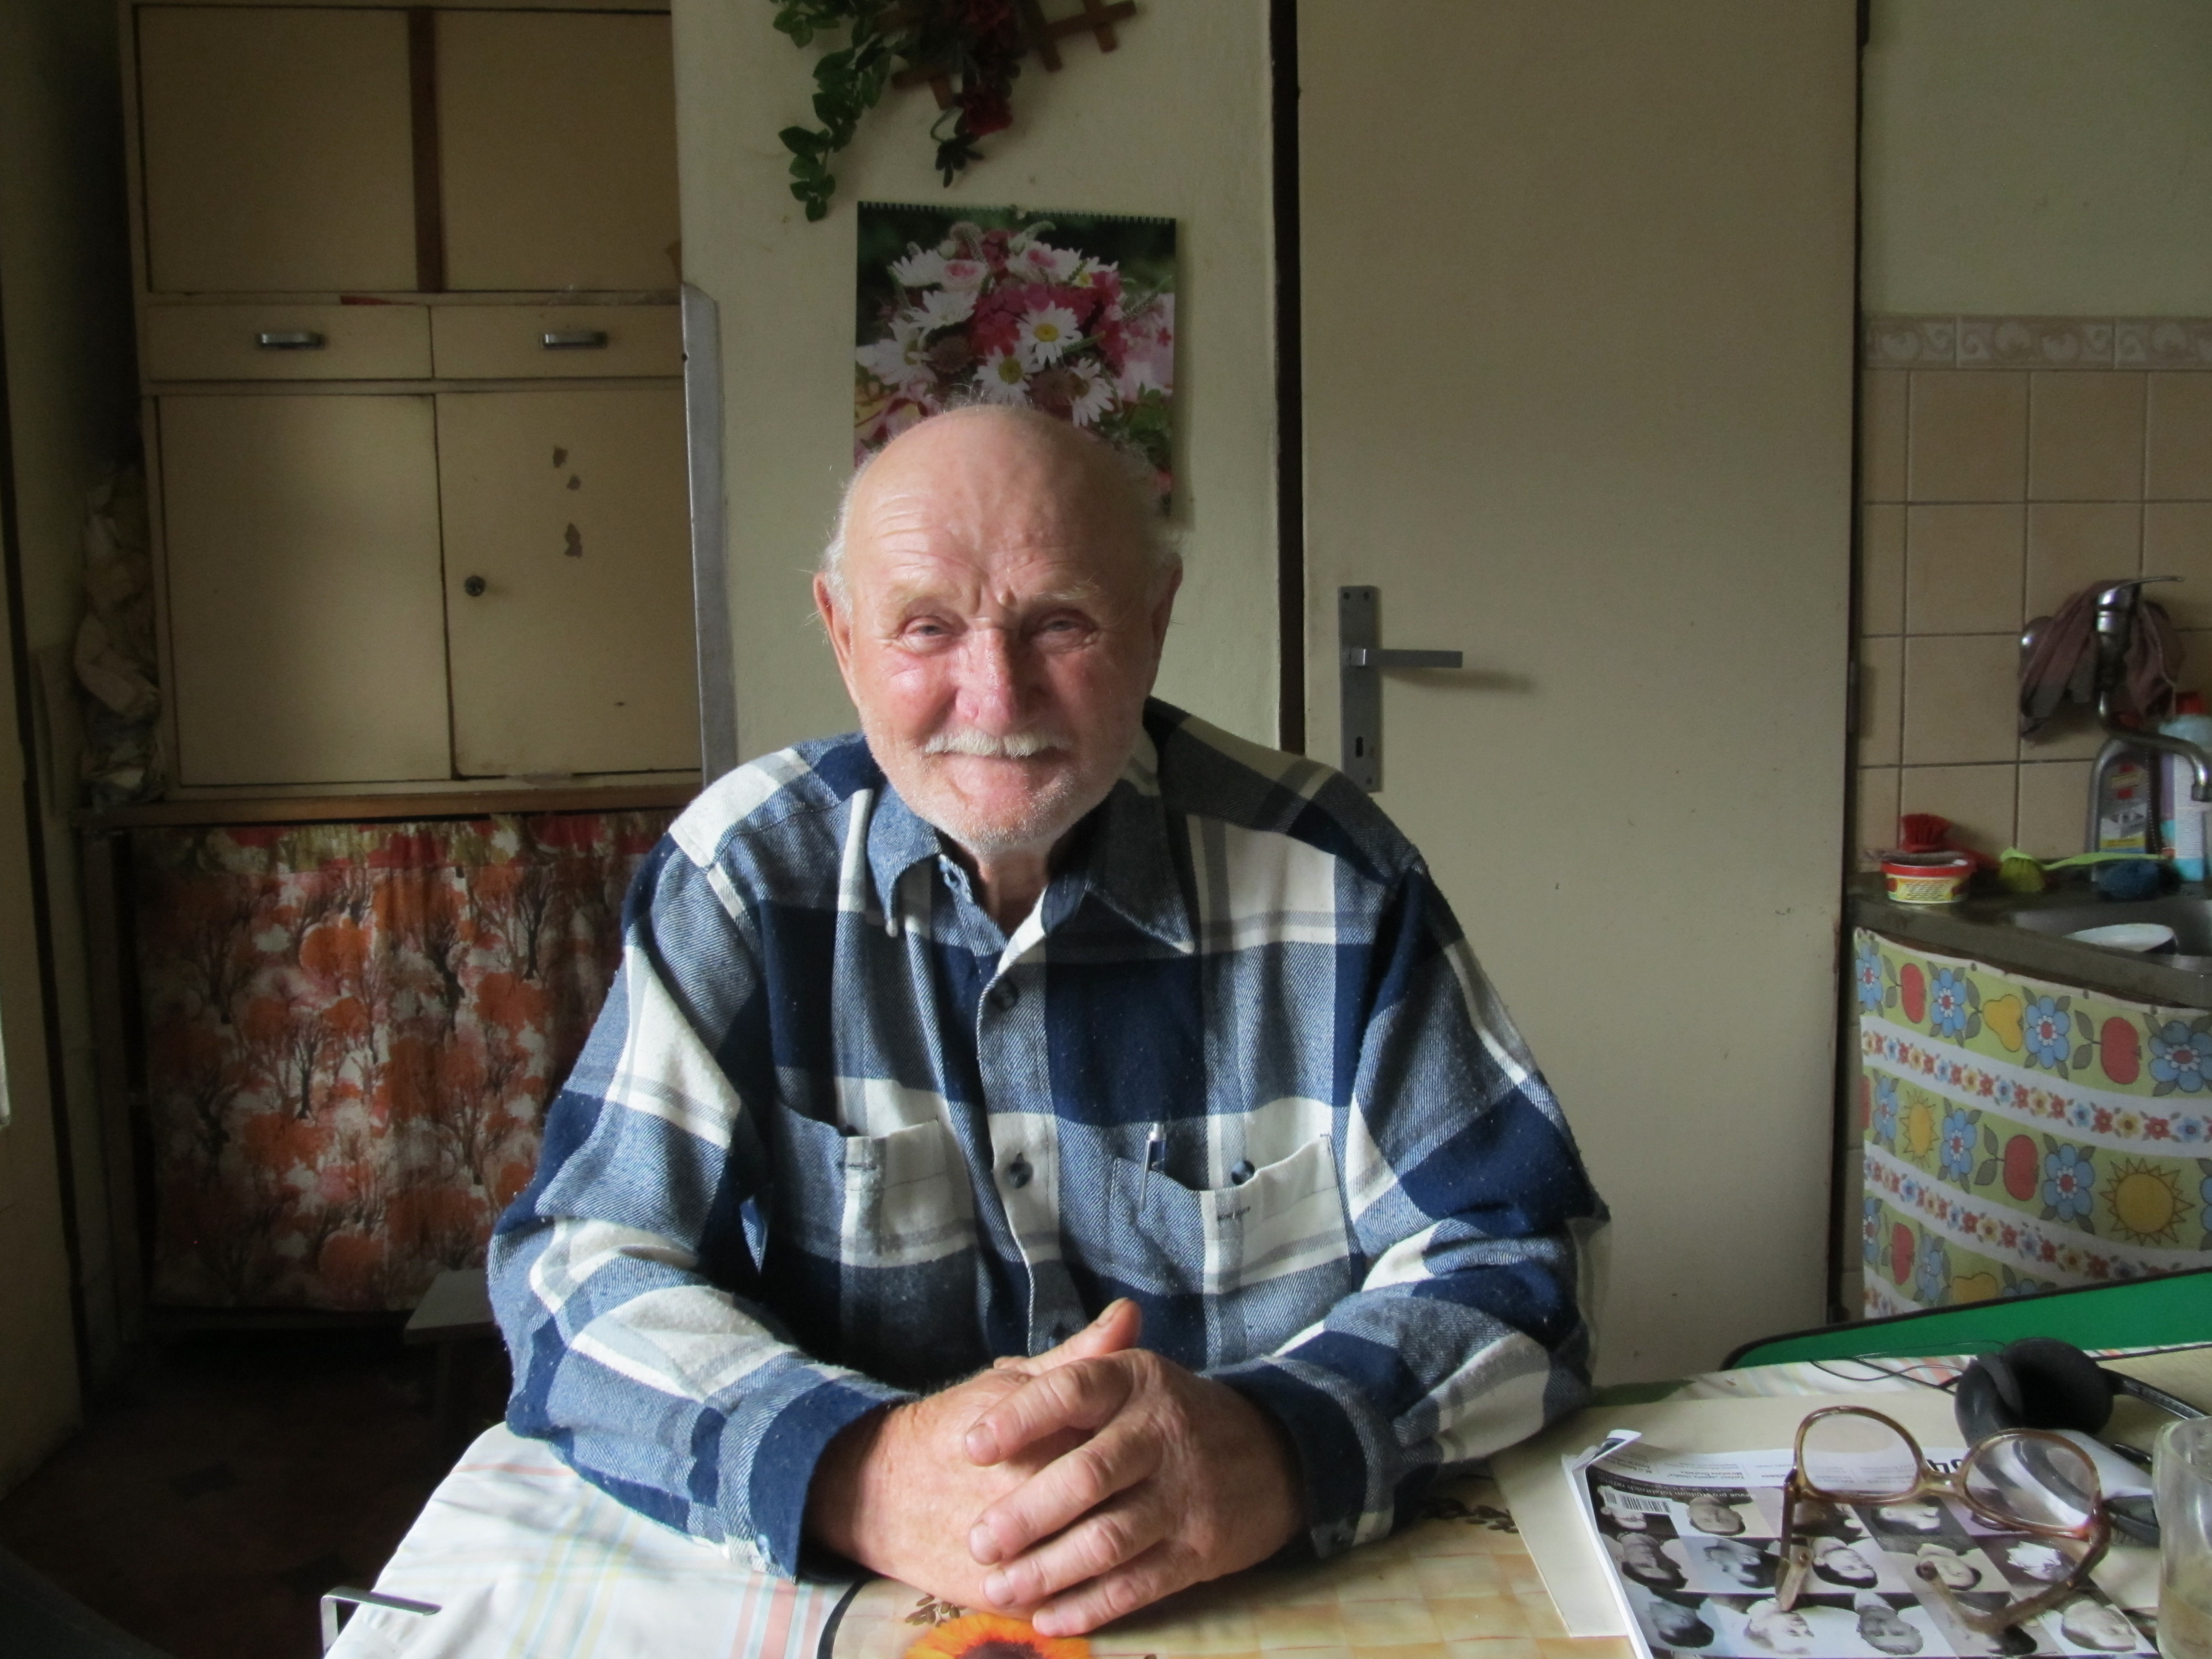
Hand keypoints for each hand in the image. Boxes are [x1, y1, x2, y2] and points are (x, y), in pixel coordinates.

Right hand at [804, 1301, 1143, 1609]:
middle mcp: (1023, 1492)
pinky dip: (1088, 1594)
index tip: (1150, 1449)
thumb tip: (1130, 1314)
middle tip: (1144, 1496)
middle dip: (1134, 1503)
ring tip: (1127, 1534)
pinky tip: (1101, 1572)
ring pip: (1090, 1560)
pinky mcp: (1000, 1595)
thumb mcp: (1013, 1382)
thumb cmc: (956, 1427)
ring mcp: (1013, 1551)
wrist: (879, 1492)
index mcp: (1037, 1433)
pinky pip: (1065, 1602)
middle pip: (1108, 1505)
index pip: (1115, 1444)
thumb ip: (1078, 1358)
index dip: (1139, 1447)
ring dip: (1116, 1552)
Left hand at [960, 1311, 1301, 1634]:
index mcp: (1136, 1381)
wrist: (1276, 1455)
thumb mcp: (1133, 1376)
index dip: (1018, 1418)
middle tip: (978, 1541)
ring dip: (1048, 1569)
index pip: (1072, 1391)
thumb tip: (994, 1375)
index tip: (969, 1447)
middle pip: (1087, 1475)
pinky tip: (1048, 1618)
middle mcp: (1163, 1433)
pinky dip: (1090, 1606)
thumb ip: (1067, 1370)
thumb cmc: (1174, 1414)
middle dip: (1027, 1513)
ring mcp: (1186, 1494)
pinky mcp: (1200, 1551)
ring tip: (999, 1587)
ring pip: (1109, 1539)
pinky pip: (1138, 1585)